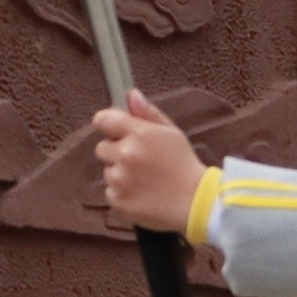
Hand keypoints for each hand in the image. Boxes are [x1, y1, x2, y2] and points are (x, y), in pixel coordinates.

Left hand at [90, 92, 206, 234]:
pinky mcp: (117, 200)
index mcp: (139, 134)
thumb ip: (148, 113)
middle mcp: (126, 154)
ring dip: (120, 174)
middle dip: (116, 152)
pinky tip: (142, 193)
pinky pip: (110, 191)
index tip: (115, 131)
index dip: (107, 124)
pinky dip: (122, 193)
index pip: (102, 120)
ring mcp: (120, 179)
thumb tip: (131, 95)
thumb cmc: (183, 164)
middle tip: (139, 160)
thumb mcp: (171, 133)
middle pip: (102, 148)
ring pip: (107, 171)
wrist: (194, 201)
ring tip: (144, 179)